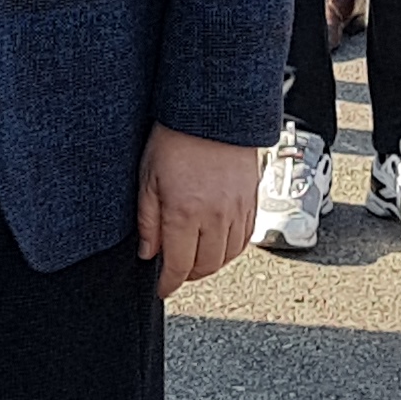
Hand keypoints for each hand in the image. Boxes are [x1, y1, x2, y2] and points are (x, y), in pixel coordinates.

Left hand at [136, 126, 256, 299]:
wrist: (212, 111)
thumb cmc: (175, 139)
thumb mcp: (148, 179)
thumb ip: (147, 221)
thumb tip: (149, 253)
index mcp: (184, 213)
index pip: (178, 266)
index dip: (168, 283)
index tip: (162, 288)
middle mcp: (215, 216)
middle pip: (205, 267)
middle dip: (188, 276)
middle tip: (175, 272)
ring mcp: (237, 210)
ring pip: (227, 256)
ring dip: (210, 264)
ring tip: (194, 259)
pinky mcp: (252, 201)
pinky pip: (245, 238)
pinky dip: (230, 249)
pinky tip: (216, 242)